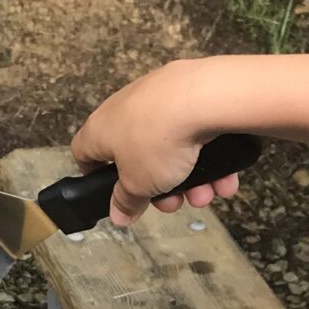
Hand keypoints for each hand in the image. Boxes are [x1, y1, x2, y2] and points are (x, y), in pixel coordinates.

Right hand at [72, 58, 244, 227]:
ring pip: (170, 149)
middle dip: (159, 188)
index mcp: (100, 130)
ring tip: (204, 194)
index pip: (85, 153)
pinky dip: (208, 156)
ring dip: (188, 178)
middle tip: (173, 202)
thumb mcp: (139, 183)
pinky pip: (195, 133)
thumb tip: (117, 215)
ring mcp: (157, 98)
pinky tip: (223, 179)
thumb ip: (126, 201)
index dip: (96, 177)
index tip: (117, 194)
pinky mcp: (189, 93)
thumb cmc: (158, 139)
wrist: (205, 97)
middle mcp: (125, 109)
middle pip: (137, 158)